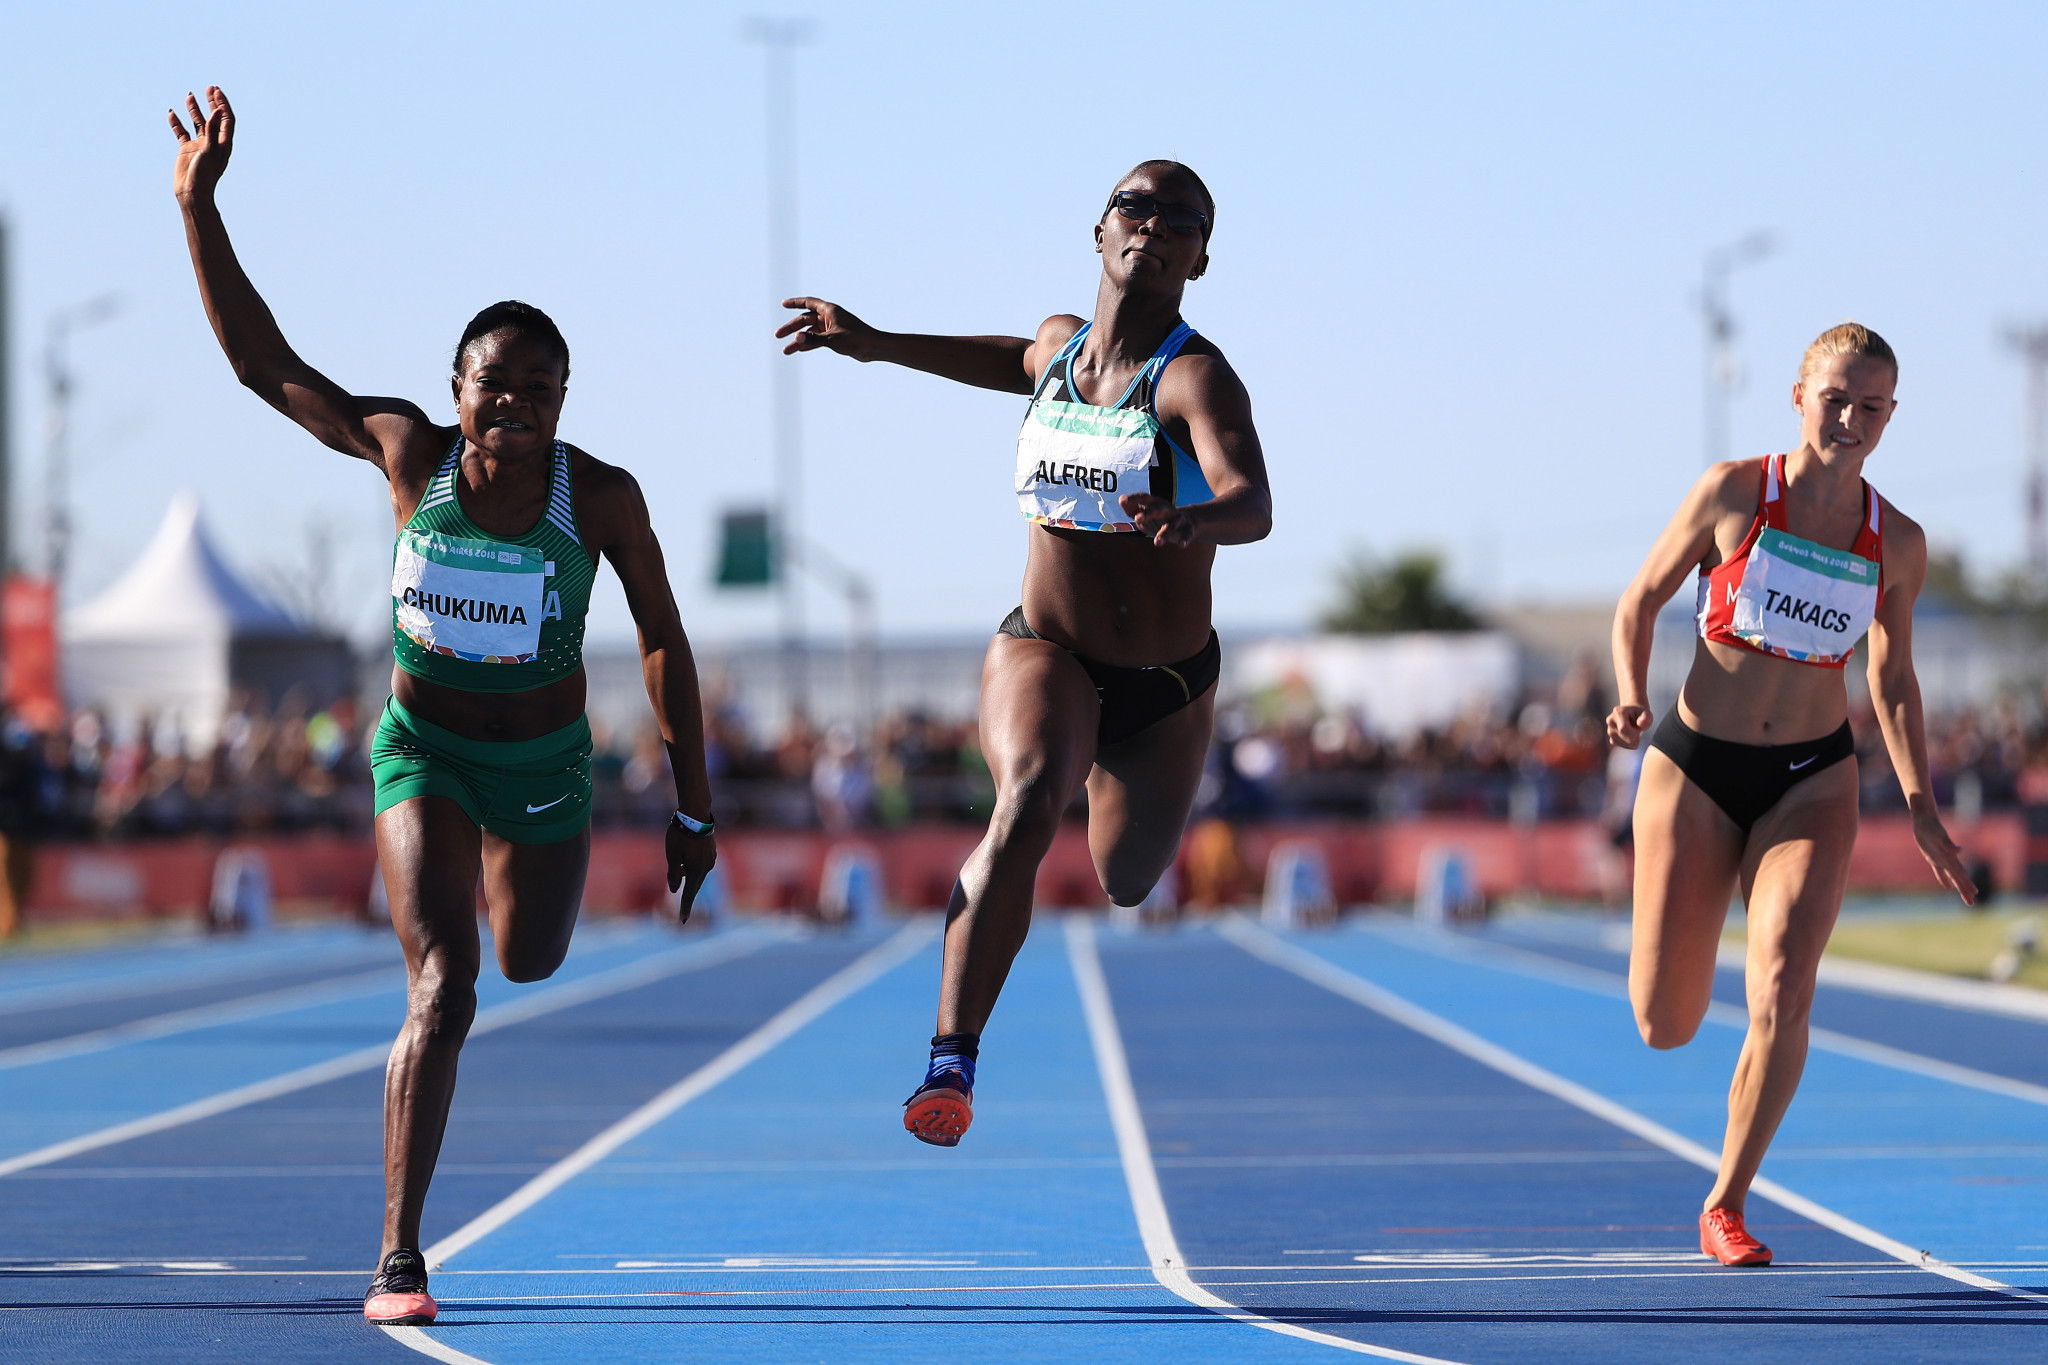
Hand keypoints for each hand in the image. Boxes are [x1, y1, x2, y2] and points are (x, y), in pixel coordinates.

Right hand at [168, 86, 233, 202]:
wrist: (192, 193)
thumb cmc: (204, 175)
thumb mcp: (210, 151)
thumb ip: (213, 130)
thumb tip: (218, 111)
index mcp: (223, 143)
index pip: (226, 119)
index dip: (222, 104)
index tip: (216, 91)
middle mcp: (213, 142)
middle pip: (214, 118)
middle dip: (212, 102)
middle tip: (209, 87)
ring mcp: (199, 145)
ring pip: (197, 123)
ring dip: (194, 109)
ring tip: (189, 95)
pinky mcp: (186, 150)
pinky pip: (181, 132)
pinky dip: (177, 122)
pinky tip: (172, 112)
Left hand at [666, 820, 716, 922]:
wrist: (696, 814)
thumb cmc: (680, 835)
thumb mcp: (672, 855)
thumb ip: (674, 874)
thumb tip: (675, 890)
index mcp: (696, 871)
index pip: (689, 894)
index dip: (685, 908)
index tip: (683, 921)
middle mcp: (706, 867)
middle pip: (694, 884)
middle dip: (685, 890)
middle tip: (677, 894)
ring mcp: (711, 859)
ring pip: (697, 872)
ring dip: (687, 872)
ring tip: (677, 857)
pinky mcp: (712, 851)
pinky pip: (701, 864)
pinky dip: (692, 864)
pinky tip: (687, 852)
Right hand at [776, 297, 876, 359]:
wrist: (873, 348)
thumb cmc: (857, 340)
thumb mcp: (833, 340)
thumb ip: (814, 340)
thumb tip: (797, 340)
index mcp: (829, 310)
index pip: (808, 303)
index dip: (794, 303)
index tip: (783, 304)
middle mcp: (829, 316)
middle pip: (805, 319)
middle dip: (791, 327)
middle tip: (778, 336)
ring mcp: (831, 327)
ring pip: (810, 332)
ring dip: (798, 340)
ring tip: (786, 351)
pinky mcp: (834, 337)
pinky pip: (816, 339)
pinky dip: (808, 343)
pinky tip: (799, 350)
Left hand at [1119, 492, 1195, 546]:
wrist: (1189, 521)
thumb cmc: (1159, 519)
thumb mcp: (1144, 514)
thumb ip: (1131, 509)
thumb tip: (1121, 500)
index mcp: (1155, 503)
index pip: (1144, 498)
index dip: (1133, 499)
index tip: (1123, 501)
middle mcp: (1167, 508)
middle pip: (1158, 508)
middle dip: (1148, 513)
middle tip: (1137, 519)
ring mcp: (1178, 518)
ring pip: (1172, 524)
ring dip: (1165, 533)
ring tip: (1157, 543)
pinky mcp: (1188, 528)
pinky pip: (1187, 533)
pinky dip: (1185, 539)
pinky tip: (1181, 545)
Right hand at [1606, 704, 1651, 748]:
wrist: (1634, 714)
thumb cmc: (1641, 714)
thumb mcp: (1647, 714)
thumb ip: (1646, 718)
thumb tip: (1640, 724)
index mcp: (1618, 712)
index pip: (1623, 728)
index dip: (1633, 733)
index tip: (1640, 730)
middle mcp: (1610, 720)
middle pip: (1621, 736)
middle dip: (1633, 737)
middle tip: (1638, 731)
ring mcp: (1609, 729)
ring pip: (1619, 742)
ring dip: (1630, 741)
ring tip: (1634, 733)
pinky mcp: (1610, 737)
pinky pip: (1617, 744)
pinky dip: (1626, 744)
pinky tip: (1631, 738)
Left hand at [1911, 808, 1977, 906]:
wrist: (1925, 819)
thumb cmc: (1932, 827)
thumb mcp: (1939, 836)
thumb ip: (1948, 844)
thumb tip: (1959, 850)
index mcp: (1950, 857)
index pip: (1960, 874)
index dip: (1966, 884)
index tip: (1974, 894)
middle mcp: (1947, 859)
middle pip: (1958, 878)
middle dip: (1964, 890)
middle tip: (1971, 903)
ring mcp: (1941, 858)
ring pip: (1951, 876)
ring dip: (1958, 886)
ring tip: (1966, 895)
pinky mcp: (1932, 856)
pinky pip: (1939, 871)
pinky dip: (1943, 878)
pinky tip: (1947, 887)